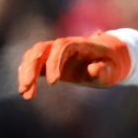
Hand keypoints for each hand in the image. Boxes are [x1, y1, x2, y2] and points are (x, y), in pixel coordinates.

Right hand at [17, 32, 132, 98]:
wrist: (108, 61)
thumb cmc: (111, 65)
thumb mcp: (113, 70)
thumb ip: (104, 70)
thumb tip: (92, 69)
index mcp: (79, 44)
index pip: (61, 46)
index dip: (54, 62)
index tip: (53, 83)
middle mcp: (63, 45)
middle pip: (41, 49)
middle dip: (32, 67)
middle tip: (28, 87)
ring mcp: (54, 52)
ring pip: (33, 57)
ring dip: (25, 74)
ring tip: (24, 93)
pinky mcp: (49, 62)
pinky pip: (33, 66)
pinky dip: (27, 78)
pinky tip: (26, 93)